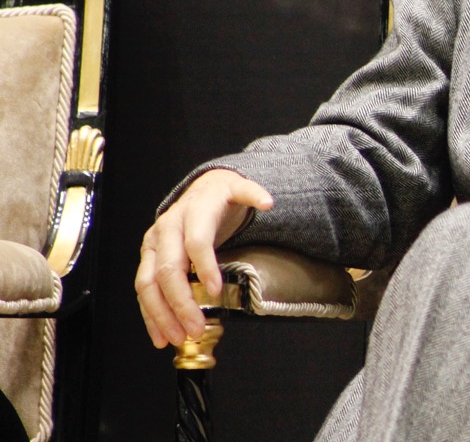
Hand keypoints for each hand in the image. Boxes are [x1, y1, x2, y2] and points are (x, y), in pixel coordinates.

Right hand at [135, 169, 272, 347]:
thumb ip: (252, 194)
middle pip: (168, 269)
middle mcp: (166, 229)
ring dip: (161, 314)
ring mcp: (152, 246)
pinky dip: (151, 315)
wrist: (199, 190)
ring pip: (147, 283)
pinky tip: (161, 335)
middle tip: (196, 327)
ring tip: (178, 338)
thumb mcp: (238, 189)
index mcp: (191, 212)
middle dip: (181, 302)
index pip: (195, 241)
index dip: (205, 266)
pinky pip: (144, 291)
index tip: (216, 290)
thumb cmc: (219, 196)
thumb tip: (268, 202)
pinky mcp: (147, 260)